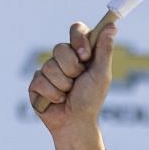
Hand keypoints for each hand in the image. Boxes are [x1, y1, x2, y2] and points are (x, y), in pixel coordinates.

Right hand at [29, 18, 115, 149]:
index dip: (78, 39)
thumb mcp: (101, 75)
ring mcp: (48, 70)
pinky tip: (57, 100)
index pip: (76, 30)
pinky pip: (40, 80)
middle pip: (60, 48)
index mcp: (80, 52)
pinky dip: (53, 94)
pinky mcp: (36, 83)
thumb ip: (104, 50)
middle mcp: (63, 58)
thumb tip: (111, 26)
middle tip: (77, 82)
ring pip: (50, 66)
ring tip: (68, 94)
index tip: (84, 55)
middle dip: (72, 69)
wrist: (76, 123)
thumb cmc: (90, 100)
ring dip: (63, 84)